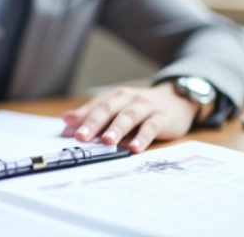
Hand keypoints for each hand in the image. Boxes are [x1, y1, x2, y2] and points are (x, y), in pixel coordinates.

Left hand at [61, 84, 197, 153]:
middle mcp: (129, 98)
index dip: (81, 118)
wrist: (178, 99)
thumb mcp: (118, 108)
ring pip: (129, 116)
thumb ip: (94, 115)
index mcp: (116, 96)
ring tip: (106, 141)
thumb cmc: (142, 107)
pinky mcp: (162, 117)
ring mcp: (146, 107)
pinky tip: (135, 148)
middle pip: (108, 109)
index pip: (95, 106)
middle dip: (94, 123)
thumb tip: (66, 122)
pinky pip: (151, 127)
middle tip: (81, 137)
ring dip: (117, 128)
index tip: (65, 132)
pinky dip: (142, 137)